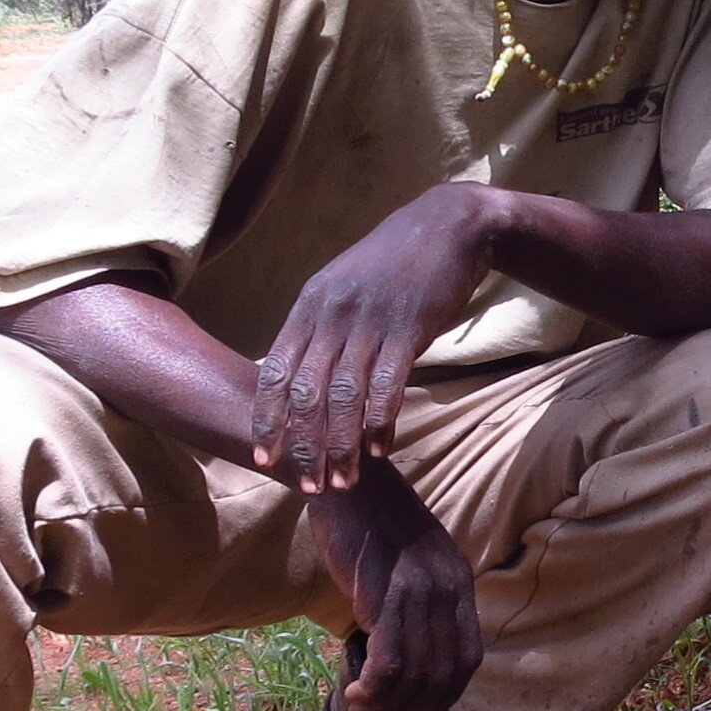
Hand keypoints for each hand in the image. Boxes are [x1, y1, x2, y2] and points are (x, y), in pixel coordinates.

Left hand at [251, 183, 501, 492]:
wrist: (447, 225)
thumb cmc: (393, 263)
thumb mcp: (343, 287)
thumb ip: (319, 329)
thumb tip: (297, 377)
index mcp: (310, 304)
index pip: (275, 370)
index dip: (267, 418)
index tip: (264, 457)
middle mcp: (332, 313)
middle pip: (306, 392)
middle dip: (303, 445)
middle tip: (308, 486)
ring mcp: (370, 320)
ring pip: (344, 395)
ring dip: (340, 445)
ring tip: (343, 481)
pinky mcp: (409, 327)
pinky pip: (388, 383)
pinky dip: (380, 421)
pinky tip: (378, 449)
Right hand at [309, 464, 480, 710]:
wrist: (346, 477)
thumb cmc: (368, 519)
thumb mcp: (409, 560)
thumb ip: (416, 598)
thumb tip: (403, 648)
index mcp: (459, 583)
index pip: (468, 657)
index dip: (444, 692)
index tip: (415, 705)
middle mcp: (447, 591)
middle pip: (445, 674)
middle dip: (413, 707)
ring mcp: (418, 594)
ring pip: (416, 675)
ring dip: (387, 705)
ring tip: (359, 708)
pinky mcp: (384, 596)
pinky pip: (388, 662)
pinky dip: (372, 689)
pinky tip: (352, 692)